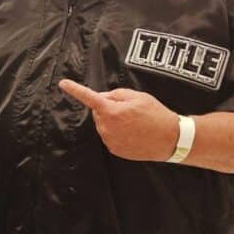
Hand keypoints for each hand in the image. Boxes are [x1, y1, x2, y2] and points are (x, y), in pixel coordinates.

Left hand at [57, 79, 179, 161]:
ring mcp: (109, 140)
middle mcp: (106, 127)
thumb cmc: (156, 115)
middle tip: (130, 109)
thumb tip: (102, 97)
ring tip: (135, 122)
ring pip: (104, 124)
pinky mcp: (114, 150)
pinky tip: (133, 133)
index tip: (62, 83)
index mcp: (111, 111)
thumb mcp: (138, 96)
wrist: (170, 139)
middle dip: (109, 107)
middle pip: (99, 111)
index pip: (89, 97)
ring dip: (113, 121)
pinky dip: (117, 132)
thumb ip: (116, 94)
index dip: (74, 89)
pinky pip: (110, 136)